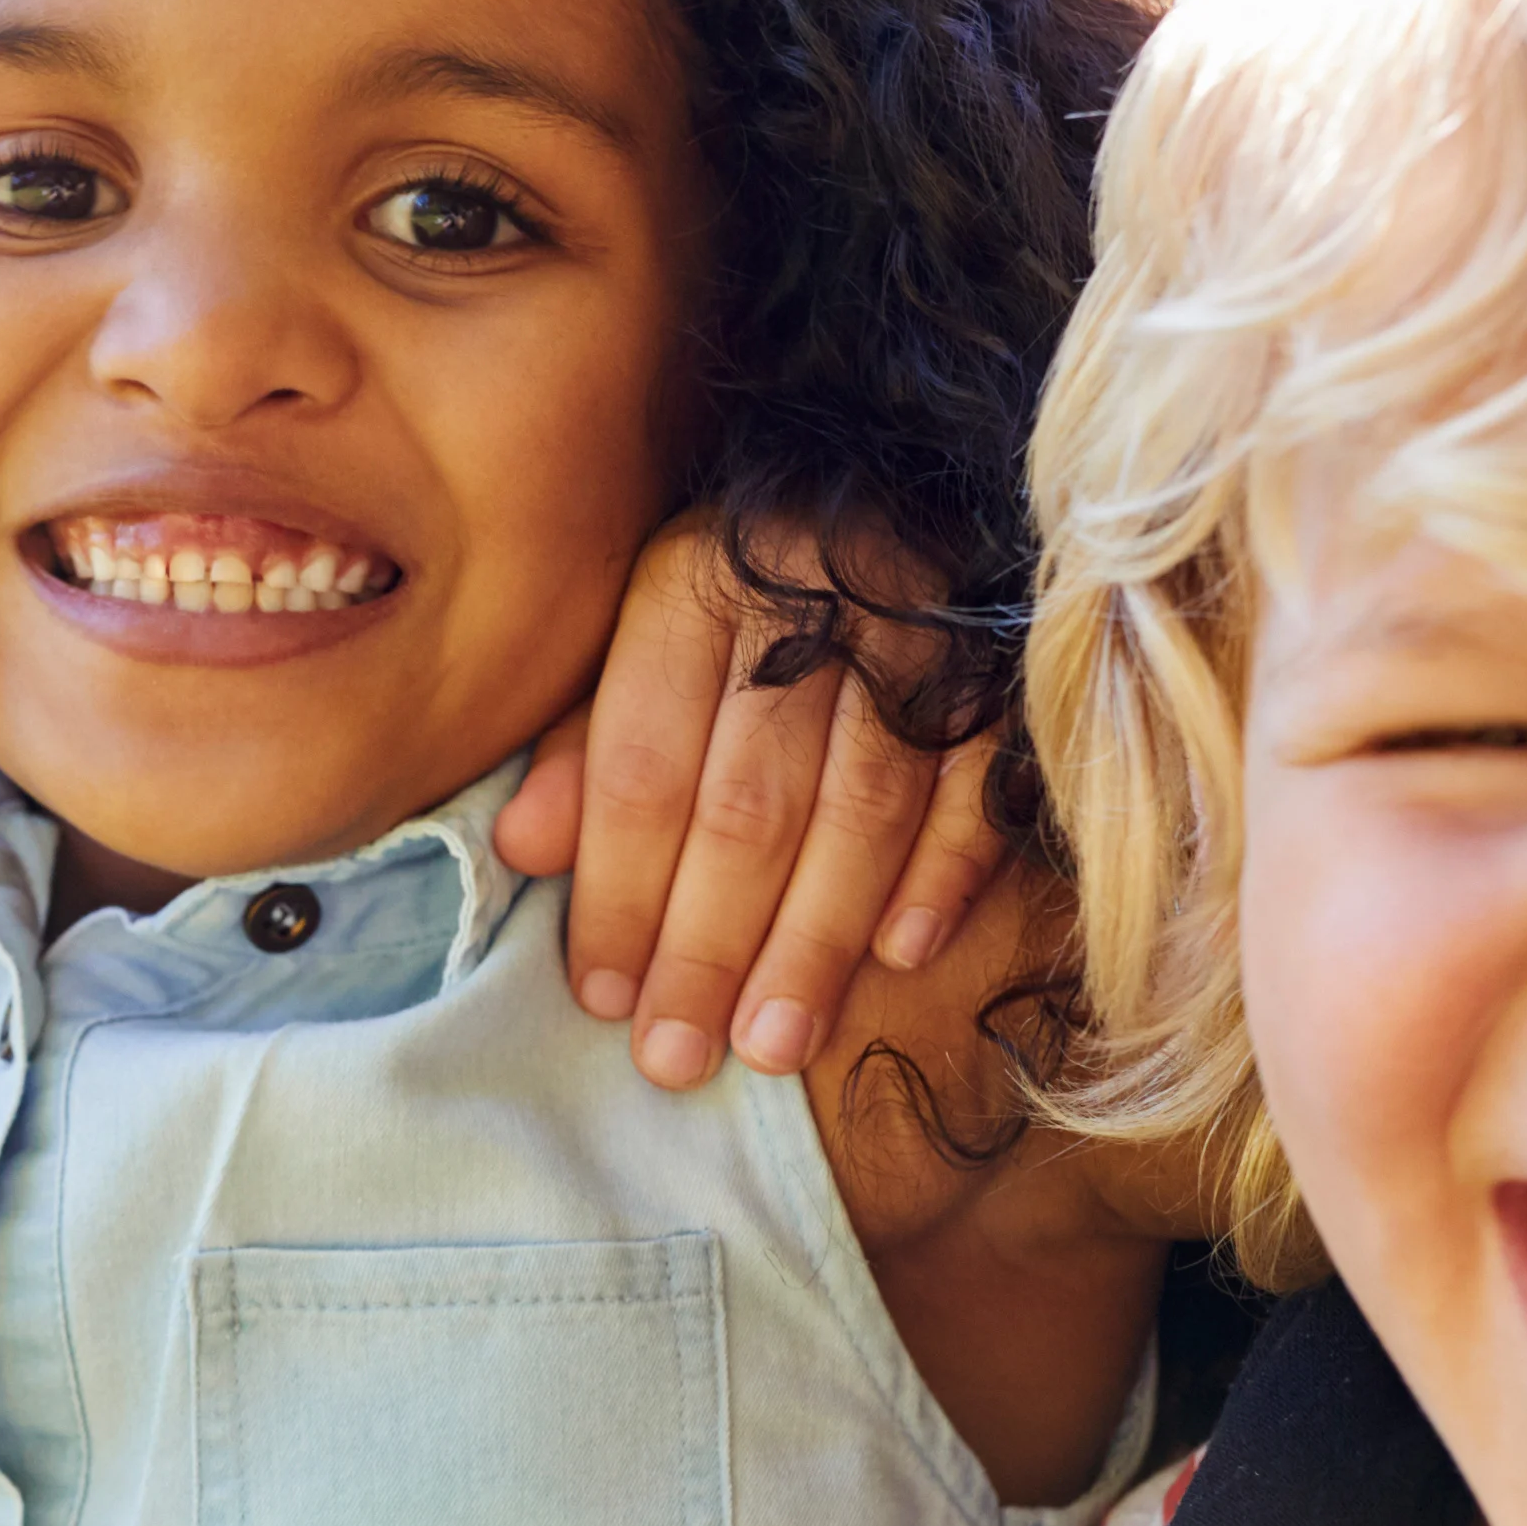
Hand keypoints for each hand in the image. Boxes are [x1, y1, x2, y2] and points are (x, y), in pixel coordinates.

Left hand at [490, 516, 1006, 1089]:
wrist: (906, 467)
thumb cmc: (743, 579)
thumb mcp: (638, 626)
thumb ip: (587, 741)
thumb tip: (521, 851)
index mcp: (695, 588)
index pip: (646, 765)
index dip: (621, 889)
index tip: (603, 997)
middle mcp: (807, 608)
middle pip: (752, 803)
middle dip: (711, 944)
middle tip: (678, 1058)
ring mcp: (918, 638)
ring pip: (863, 809)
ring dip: (815, 940)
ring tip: (773, 1046)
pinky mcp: (1005, 666)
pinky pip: (977, 781)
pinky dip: (943, 871)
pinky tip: (902, 956)